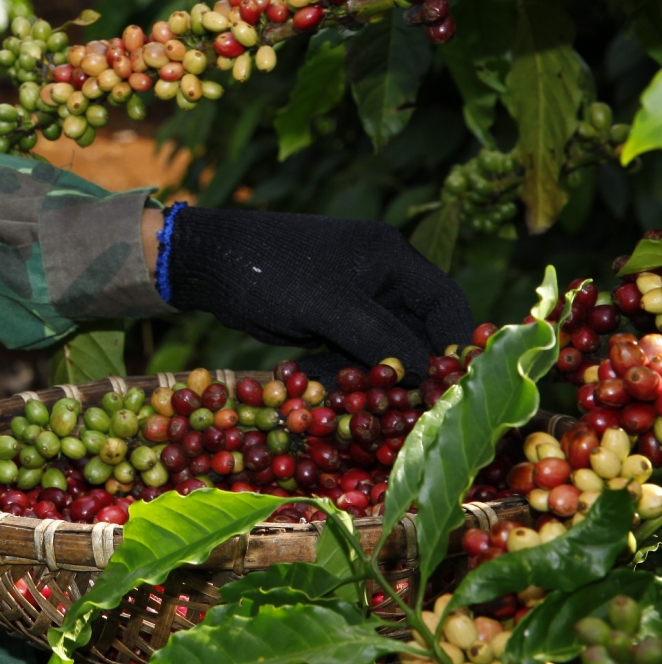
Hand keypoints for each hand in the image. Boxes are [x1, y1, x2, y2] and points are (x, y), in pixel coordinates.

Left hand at [159, 206, 471, 380]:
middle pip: (416, 332)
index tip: (448, 385)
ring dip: (362, 376)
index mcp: (391, 258)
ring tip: (330, 388)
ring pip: (380, 349)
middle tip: (392, 405)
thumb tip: (425, 373)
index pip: (445, 303)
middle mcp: (380, 276)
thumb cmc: (269, 270)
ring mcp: (354, 299)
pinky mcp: (329, 319)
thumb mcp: (327, 305)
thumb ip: (378, 338)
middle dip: (402, 369)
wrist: (208, 264)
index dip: (453, 344)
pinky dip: (335, 372)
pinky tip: (305, 377)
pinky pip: (349, 353)